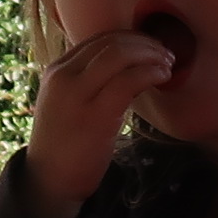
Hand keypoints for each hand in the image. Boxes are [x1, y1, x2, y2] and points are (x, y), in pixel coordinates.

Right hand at [25, 29, 175, 217]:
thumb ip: (88, 82)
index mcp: (57, 70)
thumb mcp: (69, 103)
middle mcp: (63, 76)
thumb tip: (125, 67)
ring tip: (168, 65)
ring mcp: (77, 94)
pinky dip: (150, 73)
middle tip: (167, 53)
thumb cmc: (66, 144)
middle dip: (145, 43)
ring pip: (119, 55)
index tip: (152, 47)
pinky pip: (128, 81)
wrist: (49, 180)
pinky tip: (162, 78)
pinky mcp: (95, 115)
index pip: (98, 39)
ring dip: (151, 55)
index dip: (131, 37)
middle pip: (111, 42)